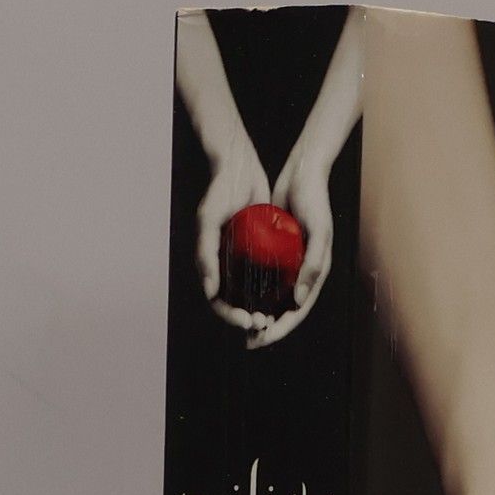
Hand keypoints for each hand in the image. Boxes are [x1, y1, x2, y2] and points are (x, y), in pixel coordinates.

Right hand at [193, 131, 270, 335]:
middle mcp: (227, 265)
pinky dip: (276, 290)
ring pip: (255, 294)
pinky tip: (289, 298)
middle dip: (251, 320)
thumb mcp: (209, 221)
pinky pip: (270, 276)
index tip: (248, 322)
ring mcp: (245, 259)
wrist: (240, 166)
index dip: (231, 316)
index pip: (219, 301)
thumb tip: (211, 293)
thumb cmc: (220, 192)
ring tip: (276, 321)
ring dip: (265, 311)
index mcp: (211, 264)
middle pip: (238, 303)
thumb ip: (205, 254)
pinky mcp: (262, 250)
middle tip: (265, 327)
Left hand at [245, 146, 334, 350]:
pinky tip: (237, 297)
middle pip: (284, 310)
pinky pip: (263, 276)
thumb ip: (313, 265)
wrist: (302, 174)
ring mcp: (289, 263)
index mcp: (316, 274)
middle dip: (268, 328)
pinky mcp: (275, 251)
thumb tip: (299, 301)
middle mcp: (302, 273)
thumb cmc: (314, 200)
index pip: (298, 311)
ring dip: (259, 312)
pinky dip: (252, 290)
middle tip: (249, 341)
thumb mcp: (318, 232)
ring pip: (272, 296)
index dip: (282, 329)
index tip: (263, 339)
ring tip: (242, 325)